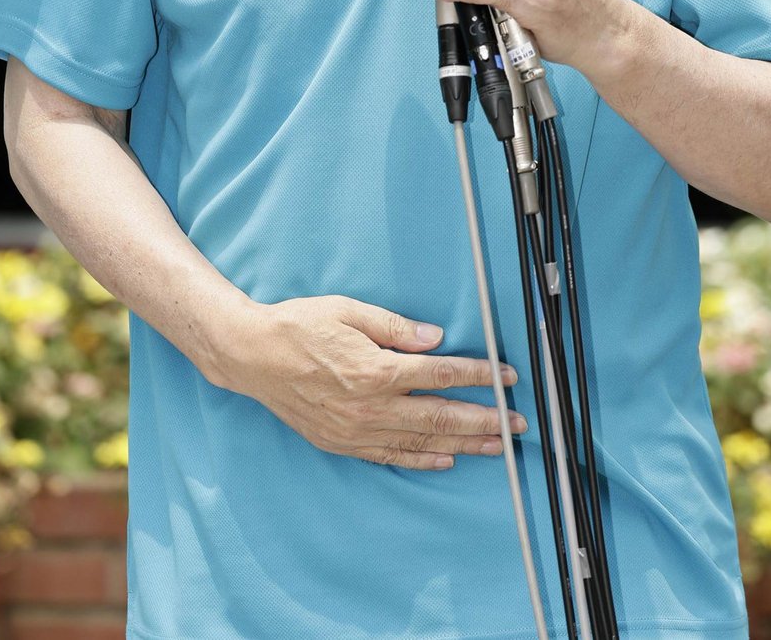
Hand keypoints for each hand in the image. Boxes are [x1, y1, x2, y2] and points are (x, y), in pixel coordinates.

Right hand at [209, 294, 525, 470]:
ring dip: (464, 444)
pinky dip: (423, 459)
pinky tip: (447, 459)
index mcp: (376, 370)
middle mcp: (370, 406)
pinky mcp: (343, 442)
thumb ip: (396, 327)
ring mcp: (356, 430)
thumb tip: (436, 338)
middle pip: (441, 416)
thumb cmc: (300, 325)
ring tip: (496, 446)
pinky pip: (391, 456)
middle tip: (517, 423)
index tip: (506, 377)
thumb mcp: (350, 311)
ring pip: (422, 441)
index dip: (479, 376)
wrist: (253, 356)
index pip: (442, 375)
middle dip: (484, 419)